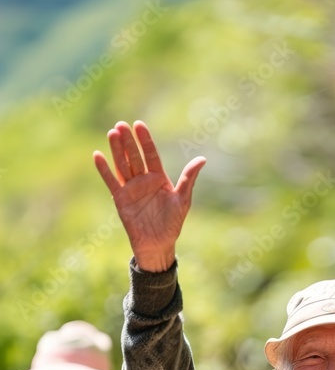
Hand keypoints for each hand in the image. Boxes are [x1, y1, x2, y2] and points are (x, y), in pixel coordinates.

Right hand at [93, 121, 205, 270]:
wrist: (158, 244)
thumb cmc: (172, 223)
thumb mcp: (183, 200)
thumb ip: (189, 178)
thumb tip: (202, 159)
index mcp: (158, 178)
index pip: (151, 155)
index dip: (145, 140)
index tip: (139, 125)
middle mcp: (143, 180)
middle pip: (134, 157)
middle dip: (128, 141)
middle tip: (121, 125)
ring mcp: (130, 189)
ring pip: (122, 165)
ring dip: (117, 150)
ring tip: (112, 133)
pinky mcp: (120, 199)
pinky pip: (111, 182)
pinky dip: (104, 170)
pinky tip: (98, 155)